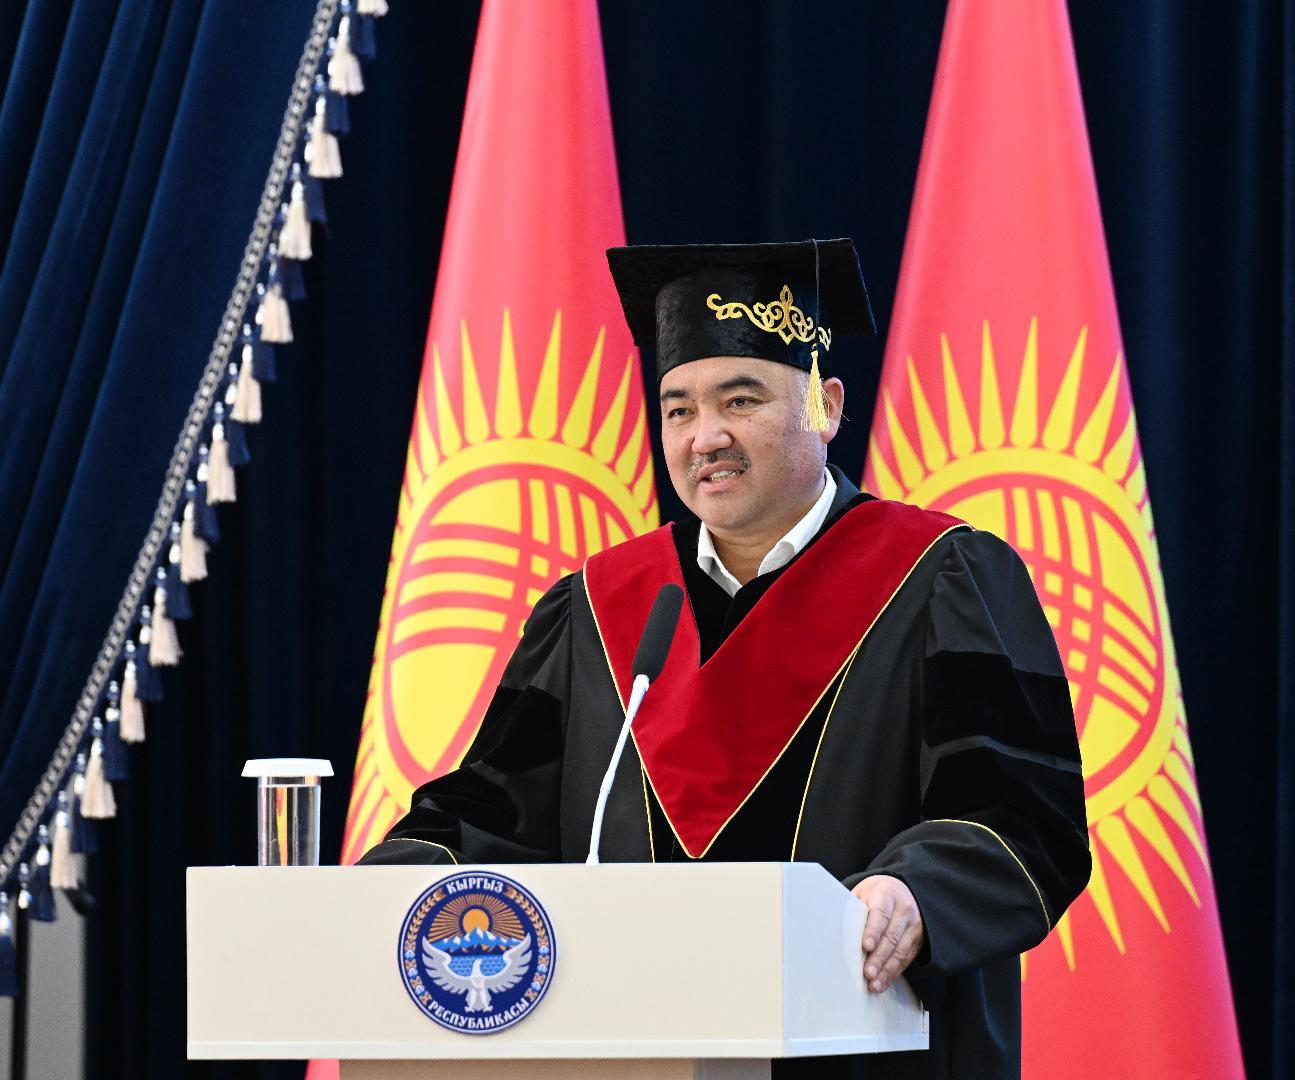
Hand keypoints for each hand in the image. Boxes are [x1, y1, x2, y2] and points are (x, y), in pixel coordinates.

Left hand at [851, 875, 924, 992]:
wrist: (900, 890)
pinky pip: (906, 959)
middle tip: (868, 973)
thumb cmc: (875, 894)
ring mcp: (913, 926)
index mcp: (887, 894)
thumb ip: (854, 909)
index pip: (881, 913)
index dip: (873, 931)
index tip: (866, 946)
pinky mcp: (917, 941)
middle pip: (891, 936)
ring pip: (900, 951)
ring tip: (874, 984)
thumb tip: (837, 931)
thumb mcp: (863, 893)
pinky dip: (893, 973)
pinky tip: (882, 982)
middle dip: (879, 957)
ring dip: (886, 970)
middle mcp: (904, 910)